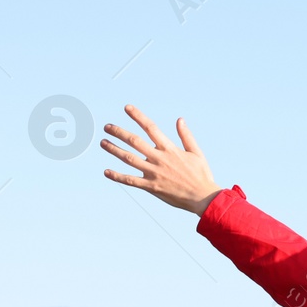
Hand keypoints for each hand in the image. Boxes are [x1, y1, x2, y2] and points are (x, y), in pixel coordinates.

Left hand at [100, 105, 222, 215]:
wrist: (203, 198)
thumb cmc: (201, 175)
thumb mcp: (196, 153)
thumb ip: (186, 136)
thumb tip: (179, 120)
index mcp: (170, 149)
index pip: (150, 128)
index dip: (138, 116)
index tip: (127, 108)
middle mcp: (159, 159)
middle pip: (135, 142)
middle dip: (119, 132)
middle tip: (107, 127)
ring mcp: (154, 173)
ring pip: (129, 158)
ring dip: (114, 149)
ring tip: (103, 143)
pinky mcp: (151, 187)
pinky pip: (130, 180)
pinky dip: (117, 176)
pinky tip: (106, 172)